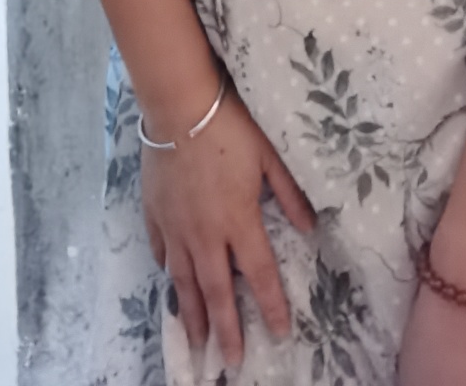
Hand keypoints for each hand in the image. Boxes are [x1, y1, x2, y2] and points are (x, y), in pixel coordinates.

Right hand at [140, 80, 315, 368]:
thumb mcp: (271, 155)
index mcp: (239, 220)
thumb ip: (291, 194)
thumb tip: (311, 226)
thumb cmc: (231, 126)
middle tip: (230, 362)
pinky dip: (167, 271)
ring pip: (184, 282)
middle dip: (226, 330)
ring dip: (193, 315)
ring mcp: (176, 227)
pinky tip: (171, 282)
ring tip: (197, 343)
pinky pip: (161, 251)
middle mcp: (206, 234)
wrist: (180, 106)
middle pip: (217, 291)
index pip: (260, 274)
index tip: (279, 334)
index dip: (271, 306)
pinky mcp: (154, 214)